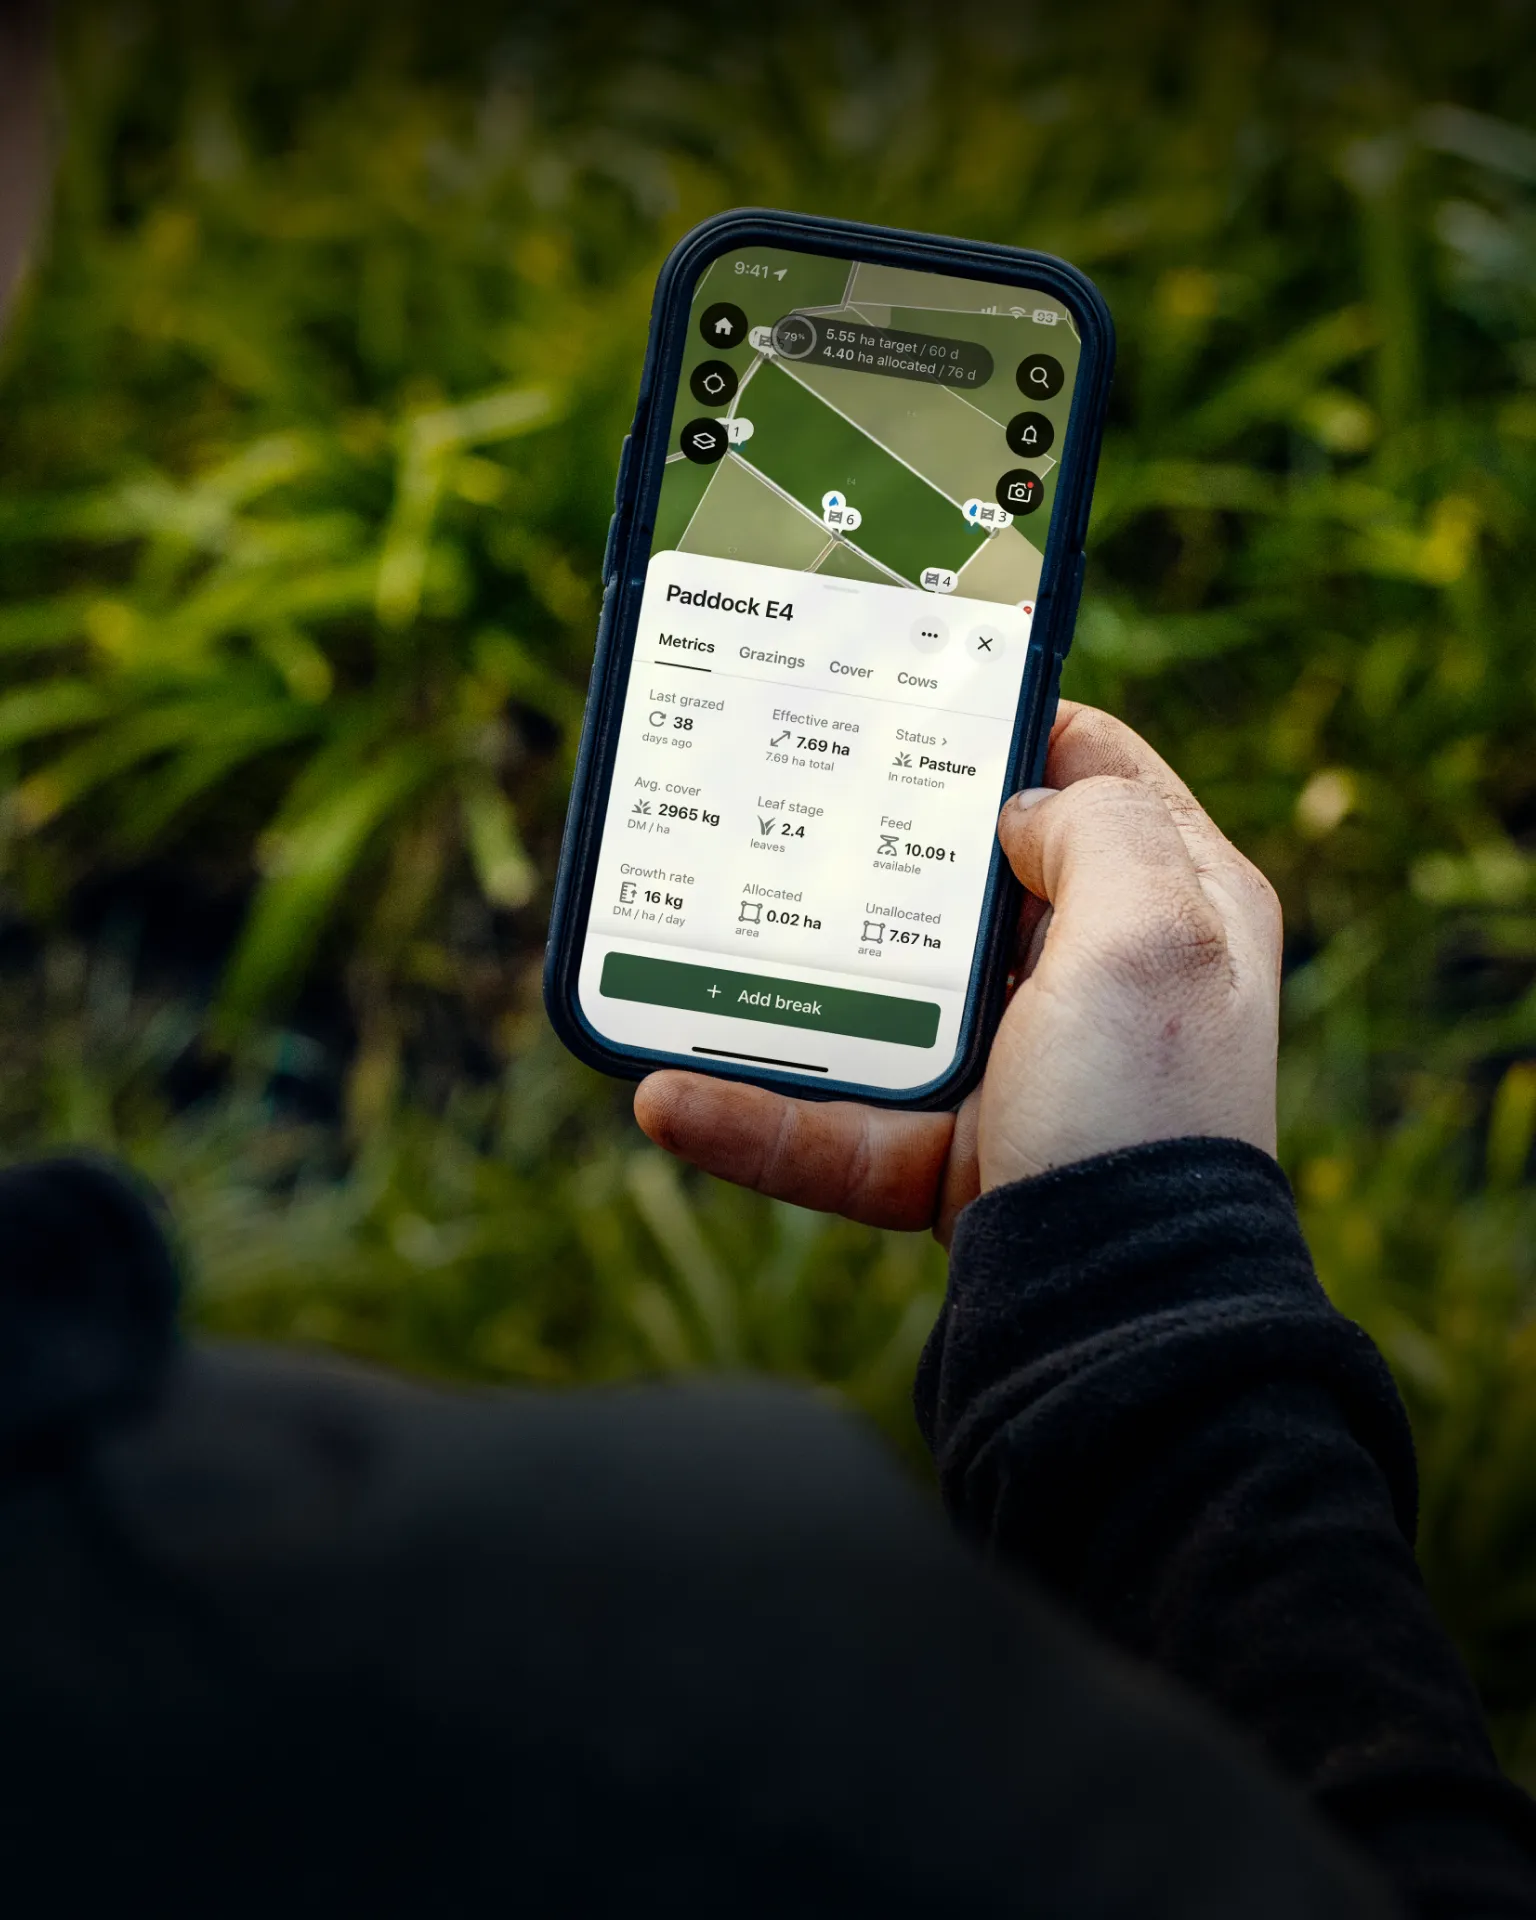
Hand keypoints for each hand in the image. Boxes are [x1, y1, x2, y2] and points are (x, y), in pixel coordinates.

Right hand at [634, 701, 1281, 1244]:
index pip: (1098, 774)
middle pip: (969, 882)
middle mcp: (1102, 984)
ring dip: (781, 988)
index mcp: (1178, 909)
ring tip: (680, 951)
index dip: (1012, 721)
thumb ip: (1098, 828)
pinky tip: (667, 1098)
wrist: (1124, 1328)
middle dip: (872, 845)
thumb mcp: (1154, 931)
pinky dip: (754, 1120)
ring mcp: (1023, 1075)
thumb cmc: (1146, 1111)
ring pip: (883, 1005)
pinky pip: (836, 1128)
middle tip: (783, 793)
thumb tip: (1022, 806)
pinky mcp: (953, 1163)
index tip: (910, 690)